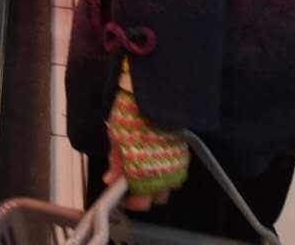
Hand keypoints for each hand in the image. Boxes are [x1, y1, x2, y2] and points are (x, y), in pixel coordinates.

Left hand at [104, 64, 188, 208]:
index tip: (123, 196)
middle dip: (145, 193)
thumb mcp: (116, 136)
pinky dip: (167, 169)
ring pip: (170, 185)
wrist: (154, 93)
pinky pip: (177, 170)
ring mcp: (176, 164)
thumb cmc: (131, 113)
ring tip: (144, 167)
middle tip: (133, 181)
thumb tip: (110, 180)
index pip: (141, 202)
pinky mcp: (184, 153)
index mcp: (143, 172)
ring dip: (158, 182)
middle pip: (158, 197)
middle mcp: (163, 173)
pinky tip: (156, 158)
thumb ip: (116, 162)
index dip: (131, 201)